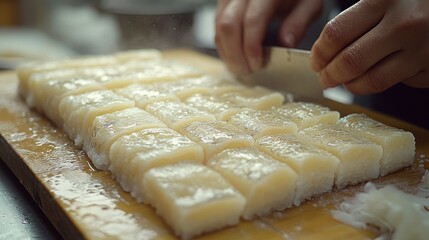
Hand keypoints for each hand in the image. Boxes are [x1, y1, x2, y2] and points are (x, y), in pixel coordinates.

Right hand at [215, 0, 322, 74]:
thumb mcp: (309, 4)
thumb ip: (298, 23)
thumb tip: (285, 44)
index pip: (252, 21)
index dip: (251, 48)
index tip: (257, 66)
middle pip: (228, 25)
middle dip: (235, 54)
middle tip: (246, 72)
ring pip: (219, 26)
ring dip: (227, 52)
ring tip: (242, 67)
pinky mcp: (224, 3)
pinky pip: (216, 25)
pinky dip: (224, 44)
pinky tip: (235, 56)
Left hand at [310, 0, 428, 93]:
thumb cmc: (413, 3)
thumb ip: (354, 17)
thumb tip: (322, 51)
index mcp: (384, 0)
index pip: (337, 34)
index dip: (320, 52)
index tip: (316, 61)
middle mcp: (404, 24)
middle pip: (351, 61)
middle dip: (330, 75)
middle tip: (325, 78)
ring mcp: (422, 48)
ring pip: (373, 80)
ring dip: (352, 85)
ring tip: (347, 81)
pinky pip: (398, 84)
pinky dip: (384, 82)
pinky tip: (382, 71)